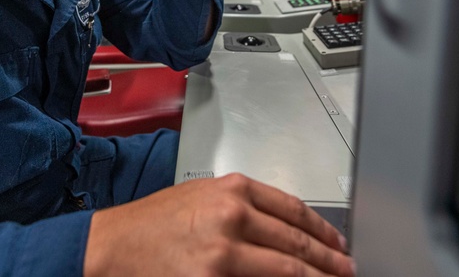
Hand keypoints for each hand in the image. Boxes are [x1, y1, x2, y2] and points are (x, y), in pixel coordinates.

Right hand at [84, 174, 354, 276]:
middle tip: (348, 271)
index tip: (339, 245)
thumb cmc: (149, 225)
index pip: (295, 210)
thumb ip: (242, 210)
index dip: (323, 231)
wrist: (109, 248)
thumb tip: (283, 233)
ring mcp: (224, 252)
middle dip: (330, 261)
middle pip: (297, 242)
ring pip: (288, 270)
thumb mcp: (200, 199)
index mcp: (232, 190)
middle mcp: (232, 216)